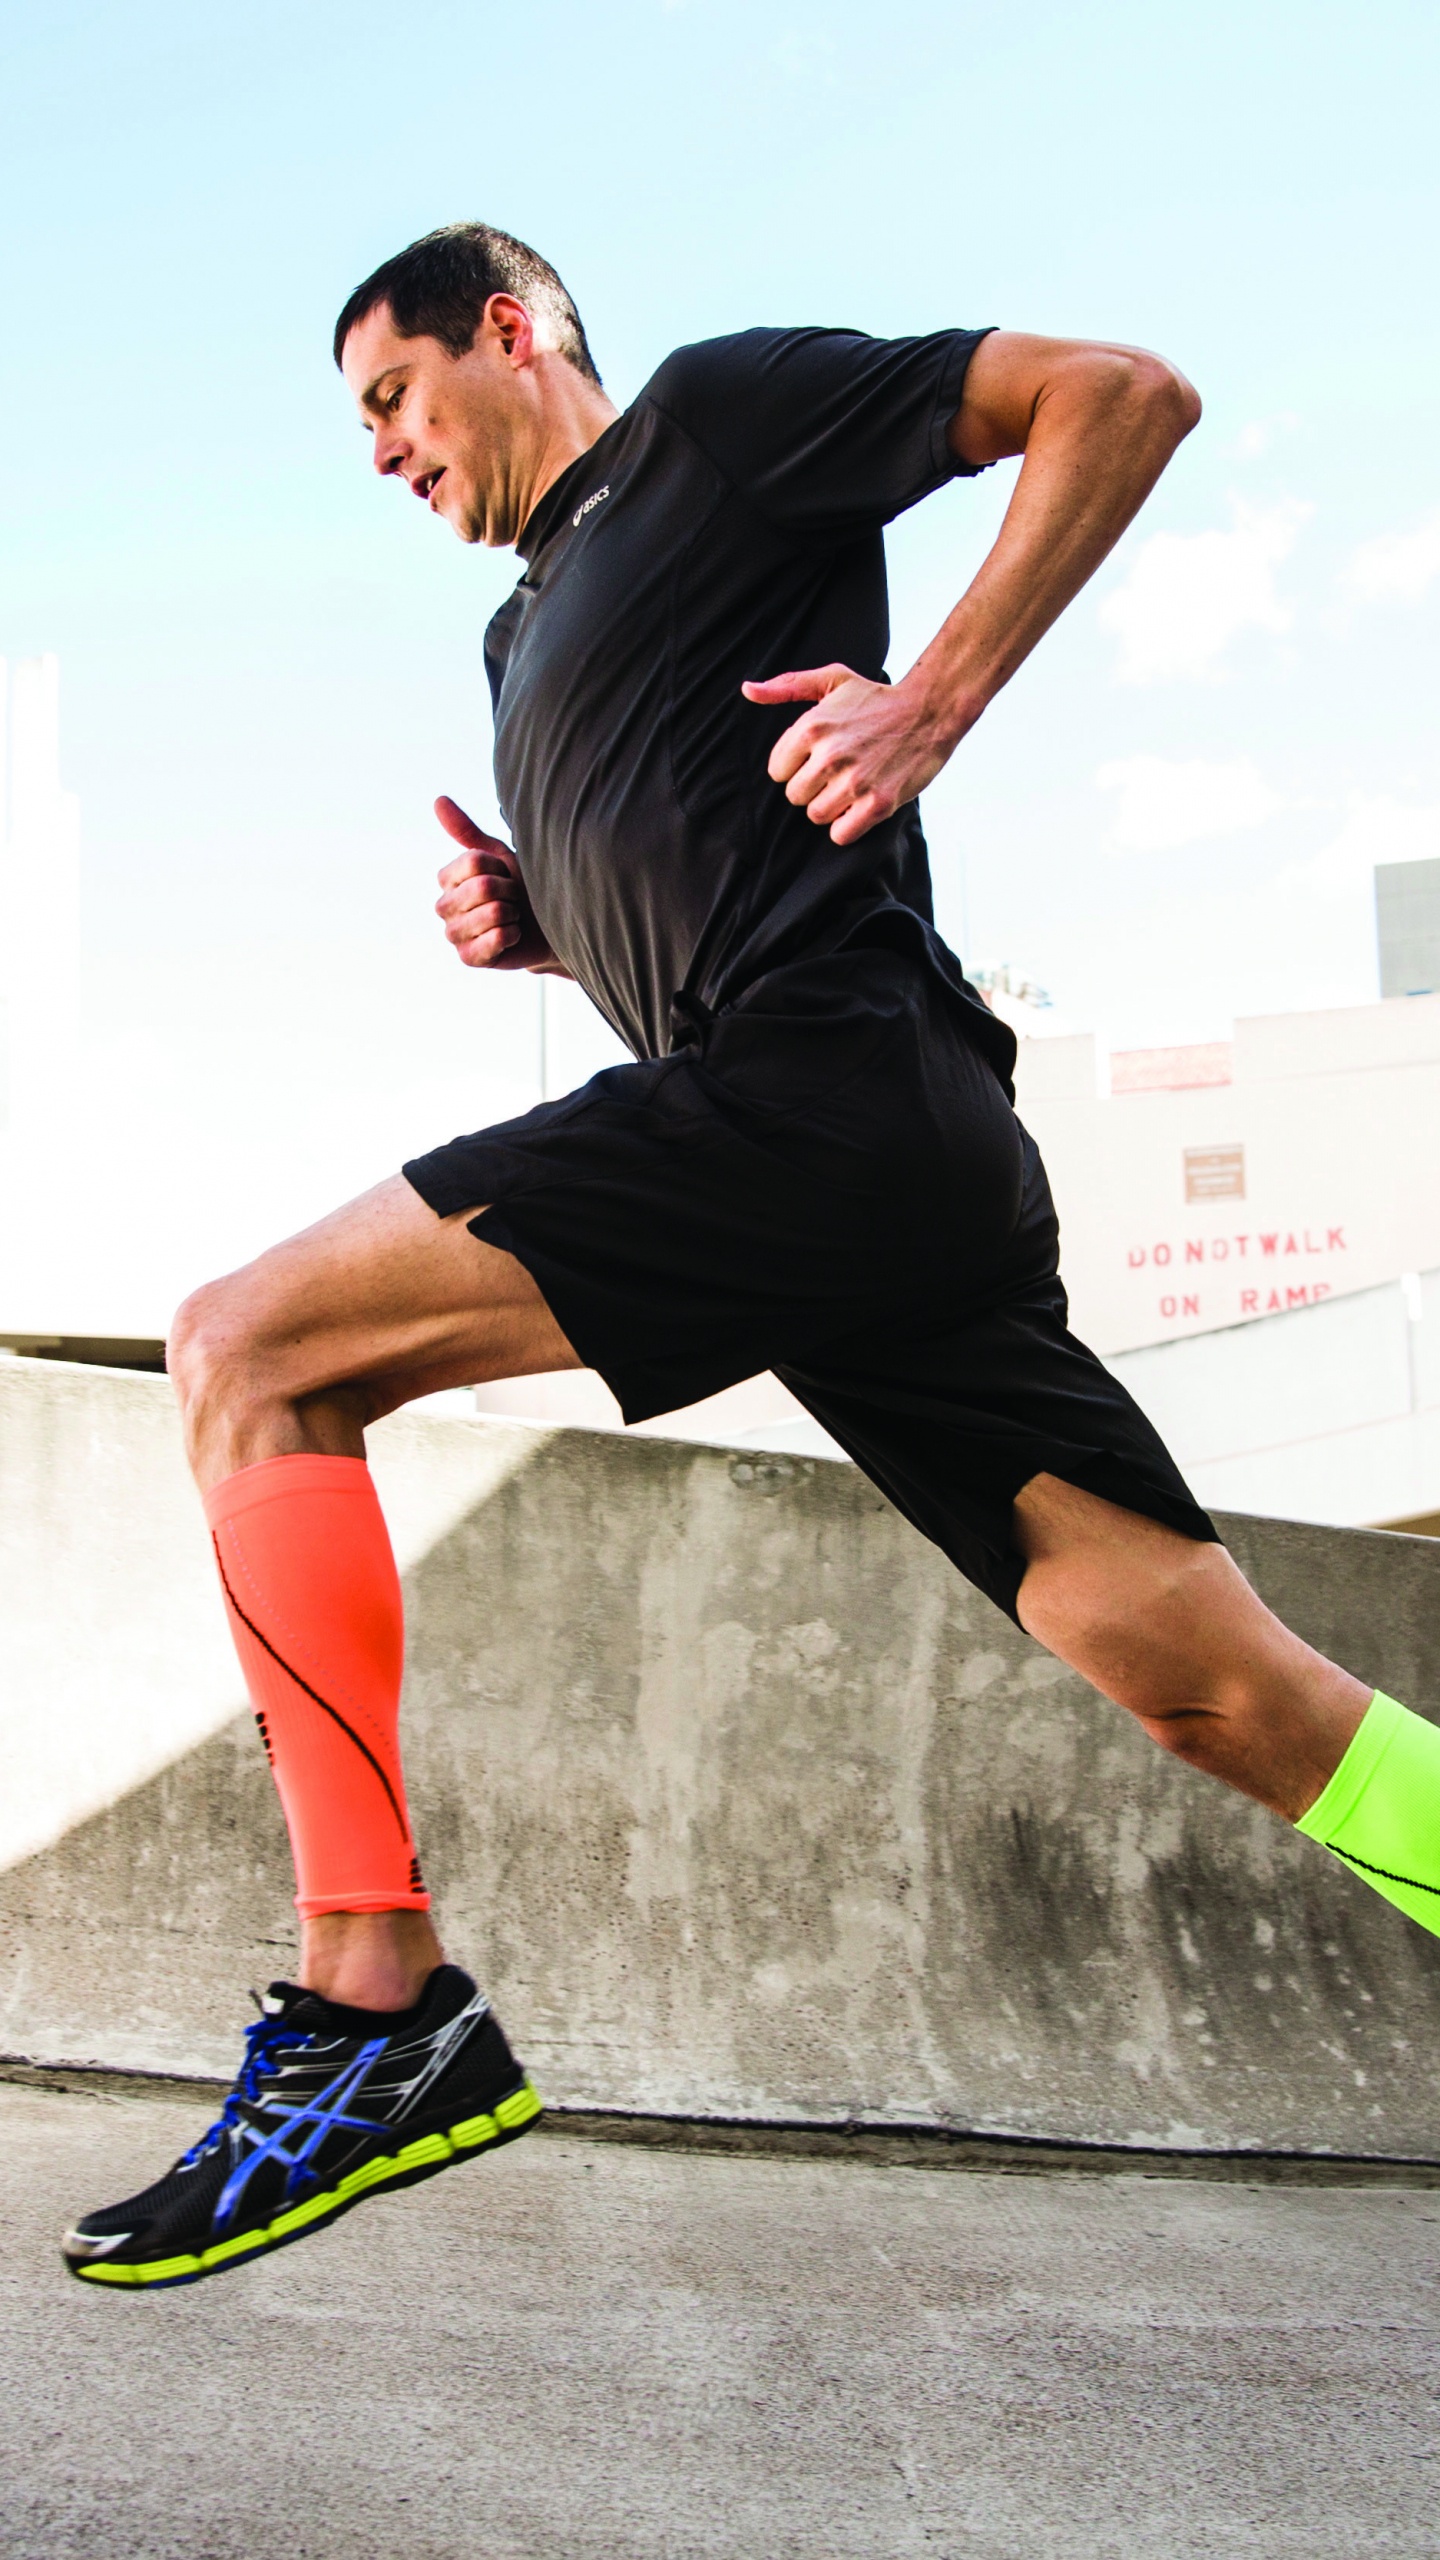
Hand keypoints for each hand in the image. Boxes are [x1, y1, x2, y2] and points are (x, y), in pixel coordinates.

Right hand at [432, 797, 560, 971]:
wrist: (543, 924)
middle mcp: (444, 906)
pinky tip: (512, 936)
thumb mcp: (497, 855)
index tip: (505, 874)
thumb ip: (467, 832)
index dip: (500, 866)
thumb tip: (438, 800)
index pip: (474, 862)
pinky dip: (511, 935)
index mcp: (447, 878)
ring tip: (512, 916)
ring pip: (491, 913)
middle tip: (513, 898)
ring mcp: (454, 934)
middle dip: (510, 891)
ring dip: (513, 914)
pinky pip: (493, 940)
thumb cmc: (520, 886)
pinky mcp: (468, 957)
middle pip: (484, 886)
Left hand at [740, 664, 959, 845]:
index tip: (815, 759)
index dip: (795, 767)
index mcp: (812, 727)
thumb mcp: (832, 680)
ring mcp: (854, 782)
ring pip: (816, 816)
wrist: (929, 711)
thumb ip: (787, 686)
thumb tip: (748, 690)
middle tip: (835, 774)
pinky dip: (846, 827)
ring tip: (849, 787)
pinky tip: (858, 807)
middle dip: (812, 788)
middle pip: (795, 796)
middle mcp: (830, 755)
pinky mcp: (878, 804)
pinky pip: (840, 834)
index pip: (777, 771)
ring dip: (830, 807)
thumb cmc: (876, 698)